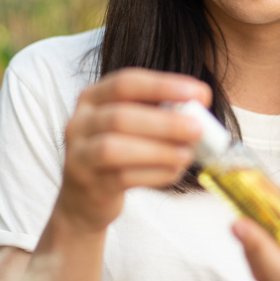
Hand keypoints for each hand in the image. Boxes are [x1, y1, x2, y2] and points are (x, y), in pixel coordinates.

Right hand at [54, 68, 211, 234]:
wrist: (84, 198)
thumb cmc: (118, 153)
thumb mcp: (132, 126)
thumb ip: (158, 114)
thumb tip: (200, 110)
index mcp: (93, 97)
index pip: (126, 83)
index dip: (164, 86)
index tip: (200, 93)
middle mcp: (80, 122)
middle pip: (120, 117)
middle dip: (165, 122)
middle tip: (198, 128)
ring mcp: (79, 154)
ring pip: (114, 148)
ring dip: (158, 150)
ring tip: (187, 154)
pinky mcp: (88, 184)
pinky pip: (121, 177)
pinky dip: (153, 174)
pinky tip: (174, 172)